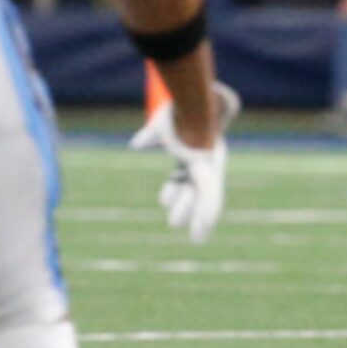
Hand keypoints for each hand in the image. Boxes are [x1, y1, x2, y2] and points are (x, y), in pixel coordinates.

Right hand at [129, 81, 240, 242]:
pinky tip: (203, 232)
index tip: (163, 201)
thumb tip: (135, 145)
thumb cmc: (178, 113)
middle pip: (191, 191)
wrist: (193, 107)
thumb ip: (149, 138)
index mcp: (189, 154)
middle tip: (173, 224)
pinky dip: (206, 217)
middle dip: (184, 209)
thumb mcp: (160, 129)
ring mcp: (209, 169)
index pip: (180, 177)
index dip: (172, 190)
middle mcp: (202, 163)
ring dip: (199, 220)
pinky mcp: (211, 175)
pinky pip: (210, 201)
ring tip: (197, 240)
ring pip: (204, 200)